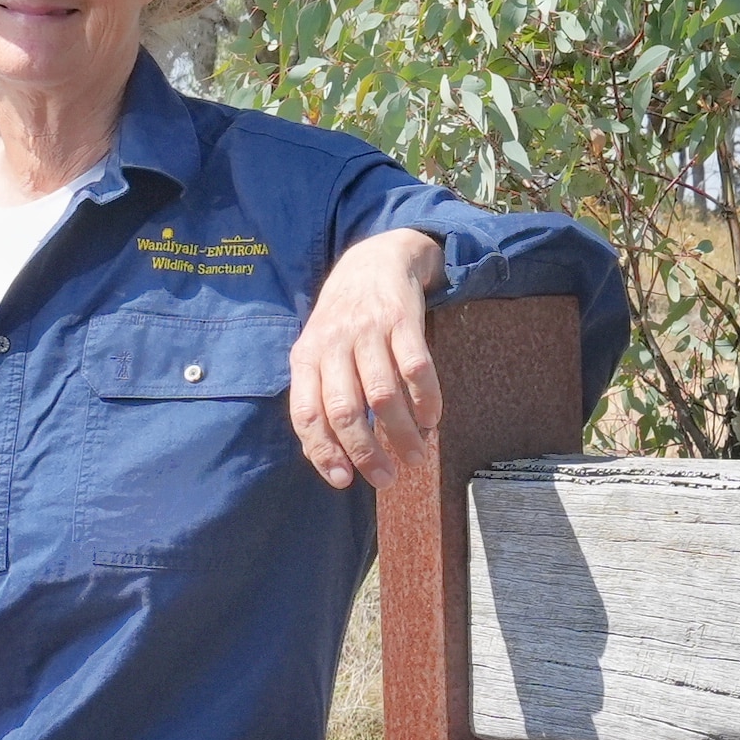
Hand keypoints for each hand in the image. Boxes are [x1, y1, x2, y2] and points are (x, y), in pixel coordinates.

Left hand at [289, 229, 446, 489]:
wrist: (375, 259)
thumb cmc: (344, 318)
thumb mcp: (318, 350)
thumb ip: (319, 395)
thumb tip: (328, 456)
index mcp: (306, 356)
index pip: (307, 413)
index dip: (323, 451)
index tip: (344, 481)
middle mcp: (333, 343)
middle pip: (345, 411)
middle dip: (367, 453)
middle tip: (386, 479)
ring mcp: (369, 331)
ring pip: (383, 396)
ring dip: (402, 435)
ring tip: (416, 457)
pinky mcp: (403, 320)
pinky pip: (417, 369)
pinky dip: (427, 402)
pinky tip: (432, 421)